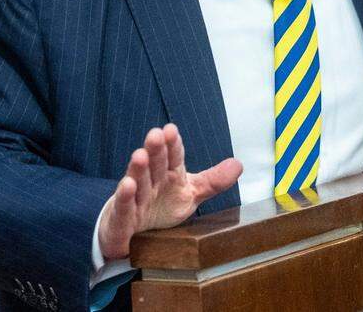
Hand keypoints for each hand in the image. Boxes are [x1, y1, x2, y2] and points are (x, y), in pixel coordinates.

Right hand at [97, 123, 241, 259]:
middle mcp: (151, 183)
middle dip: (155, 150)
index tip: (171, 130)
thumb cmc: (161, 207)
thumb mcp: (190, 194)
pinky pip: (124, 208)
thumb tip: (239, 164)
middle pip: (154, 165)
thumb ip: (212, 181)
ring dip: (138, 169)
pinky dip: (124, 198)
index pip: (173, 157)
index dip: (173, 145)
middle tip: (156, 134)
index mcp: (169, 175)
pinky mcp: (122, 219)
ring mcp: (135, 200)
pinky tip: (127, 185)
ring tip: (140, 155)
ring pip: (137, 182)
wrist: (134, 233)